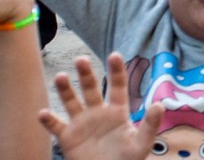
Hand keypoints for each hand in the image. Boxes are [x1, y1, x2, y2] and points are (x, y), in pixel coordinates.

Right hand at [38, 53, 162, 159]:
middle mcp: (98, 112)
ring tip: (60, 76)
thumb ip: (150, 125)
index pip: (117, 86)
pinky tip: (43, 113)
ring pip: (71, 102)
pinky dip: (49, 120)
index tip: (114, 54)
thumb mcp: (141, 143)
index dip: (116, 70)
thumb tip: (160, 105)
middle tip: (81, 59)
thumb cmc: (127, 159)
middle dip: (85, 74)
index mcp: (117, 111)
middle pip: (91, 89)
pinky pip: (56, 126)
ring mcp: (81, 123)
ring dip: (65, 90)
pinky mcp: (68, 137)